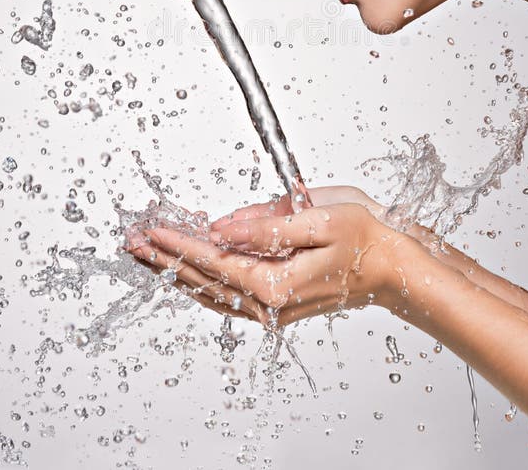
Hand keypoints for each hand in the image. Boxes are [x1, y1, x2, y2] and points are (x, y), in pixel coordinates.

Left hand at [125, 191, 420, 325]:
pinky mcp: (276, 304)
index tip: (150, 229)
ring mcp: (271, 308)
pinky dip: (201, 281)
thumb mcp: (319, 220)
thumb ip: (266, 226)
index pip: (212, 260)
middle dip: (165, 259)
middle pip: (203, 280)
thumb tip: (222, 227)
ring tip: (148, 254)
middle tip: (132, 240)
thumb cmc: (365, 239)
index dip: (178, 243)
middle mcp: (268, 303)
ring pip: (211, 292)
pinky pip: (227, 295)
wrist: (394, 269)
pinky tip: (187, 272)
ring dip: (177, 272)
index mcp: (275, 283)